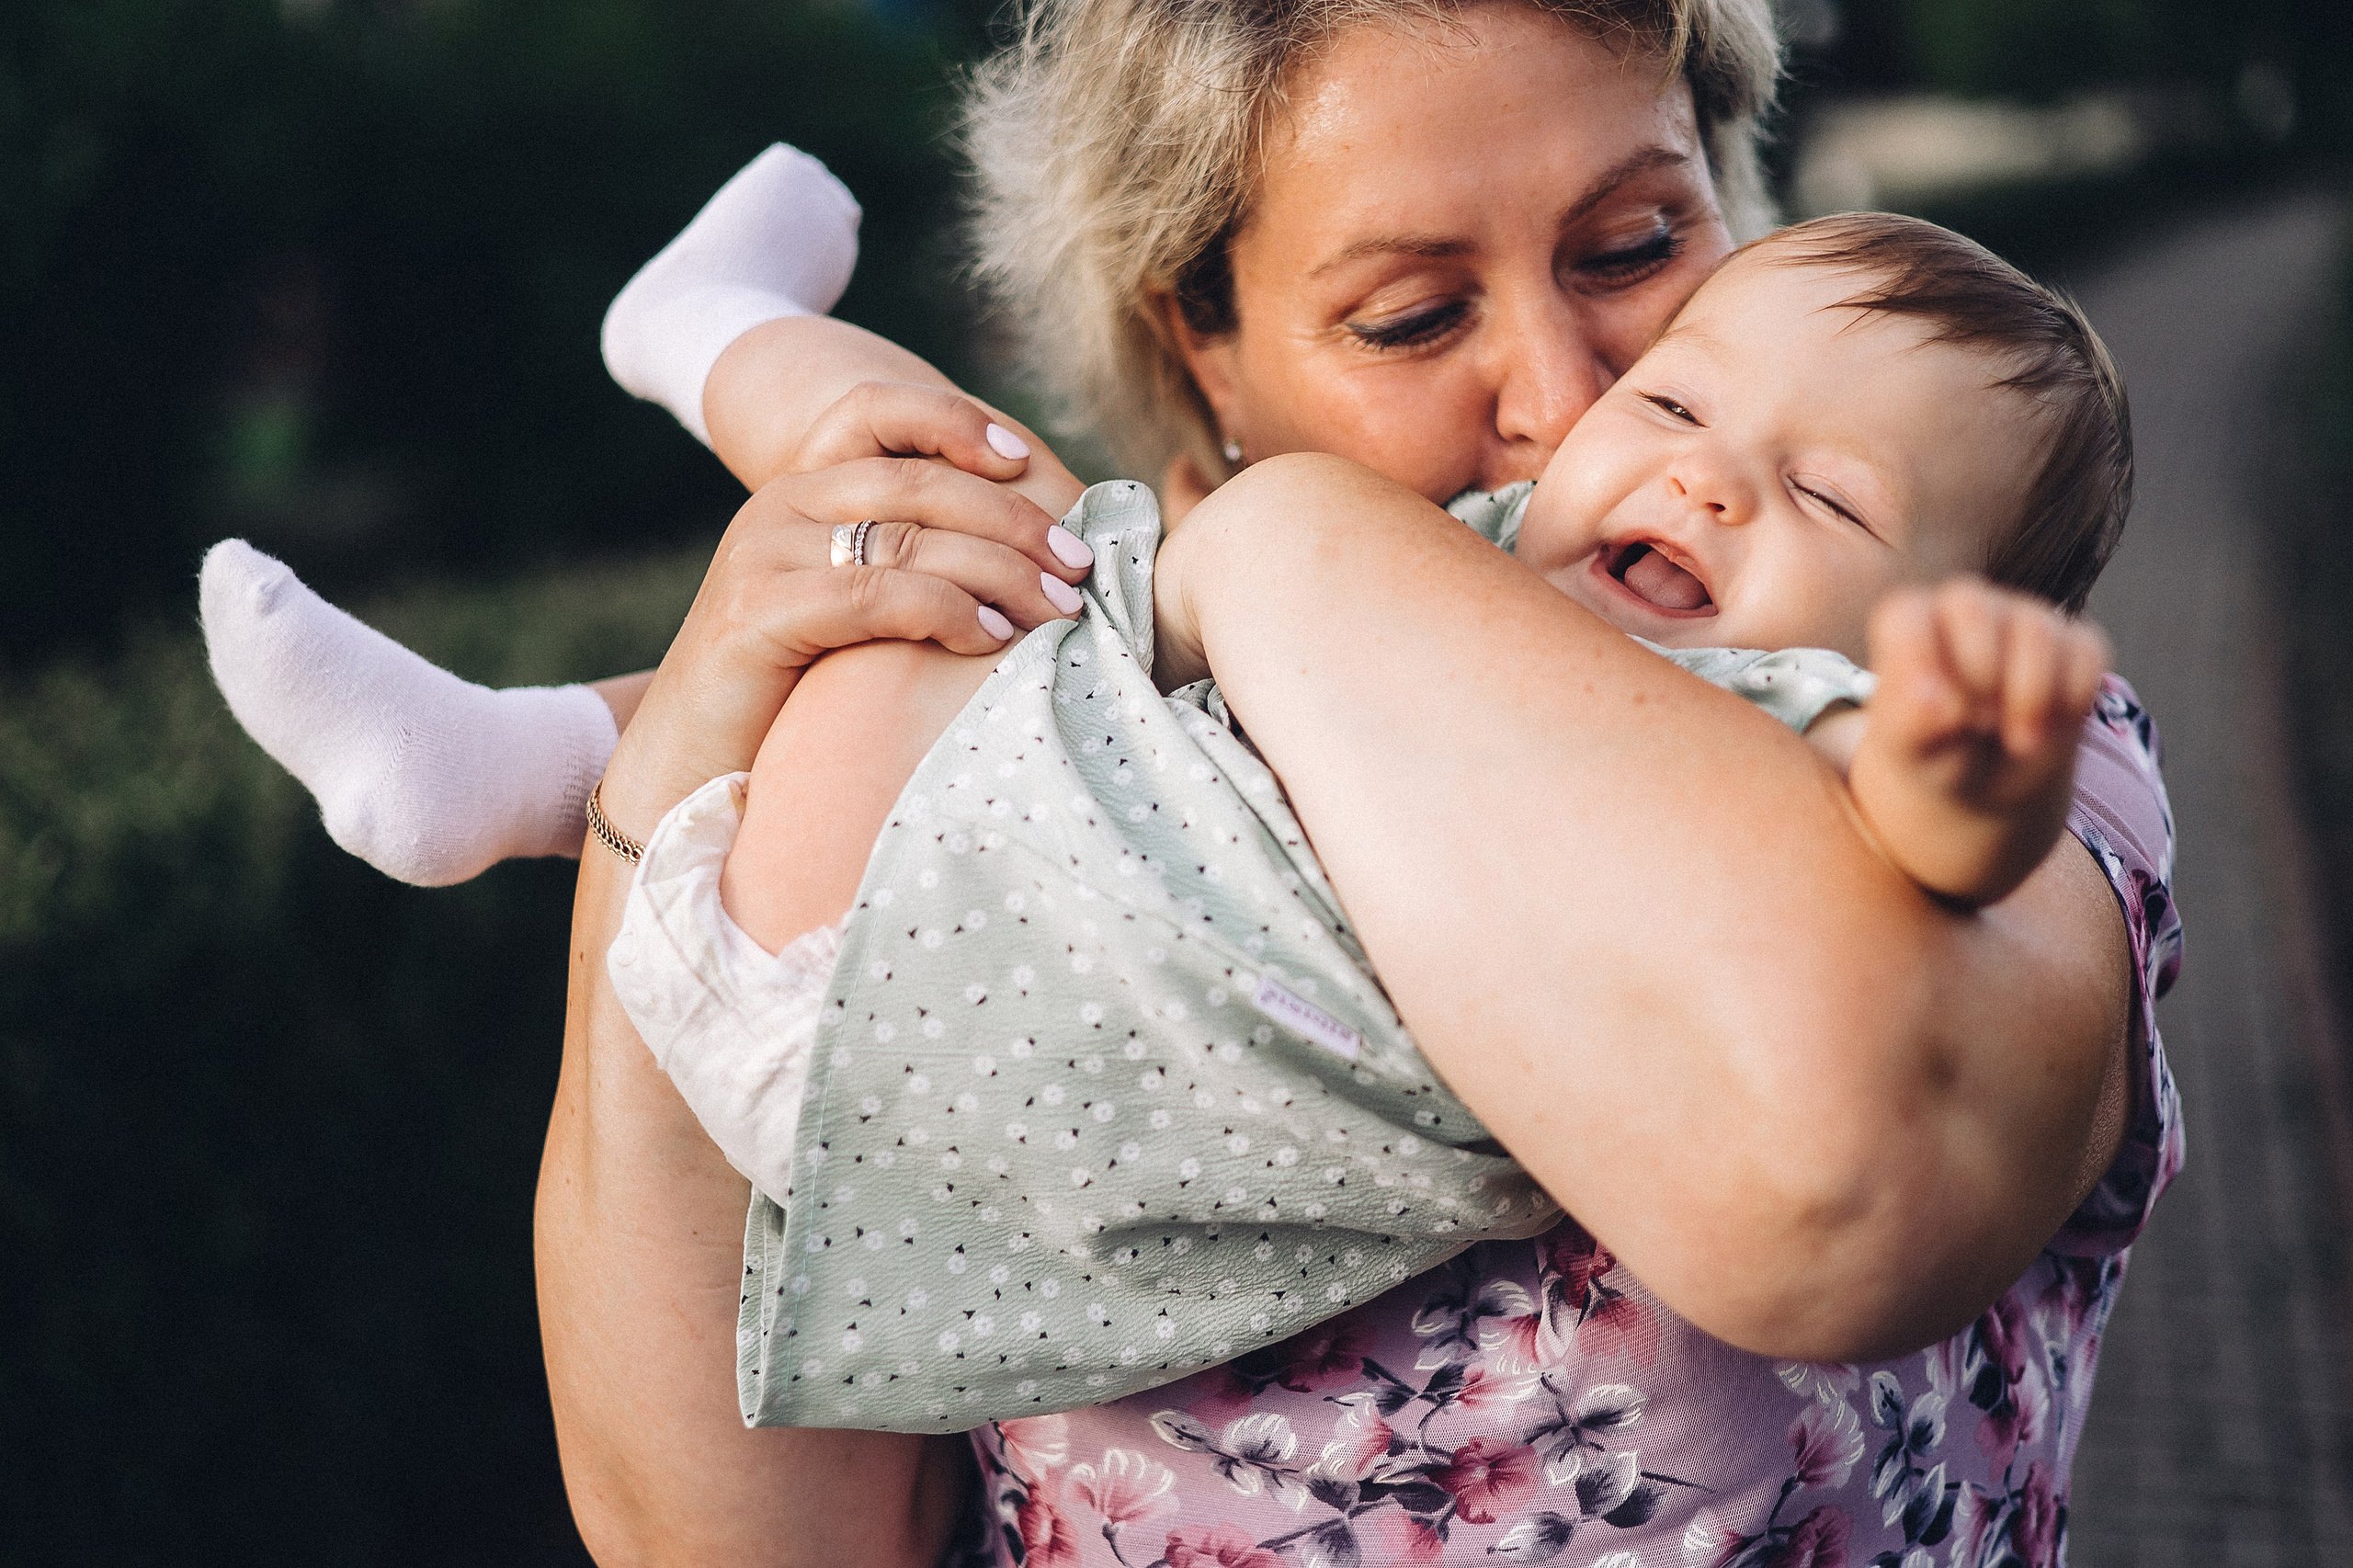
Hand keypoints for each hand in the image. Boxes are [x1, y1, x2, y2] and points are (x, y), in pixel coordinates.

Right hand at [597, 427, 1091, 838]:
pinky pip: (877, 595)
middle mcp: (777, 504)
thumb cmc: (789, 693)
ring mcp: (762, 553)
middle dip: (1014, 521)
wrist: (689, 766)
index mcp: (802, 489)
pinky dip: (948, 611)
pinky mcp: (758, 611)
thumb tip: (1025, 551)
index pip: (875, 410)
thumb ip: (904, 562)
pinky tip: (993, 639)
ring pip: (909, 538)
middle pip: (919, 483)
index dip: (953, 420)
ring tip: (1057, 611)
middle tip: (1078, 566)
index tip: (1024, 459)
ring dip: (1001, 572)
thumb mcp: (848, 607)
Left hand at [1851, 577, 2111, 903]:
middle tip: (1979, 727)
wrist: (1985, 782)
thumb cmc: (1933, 755)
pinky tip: (2050, 727)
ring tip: (2017, 741)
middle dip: (1979, 676)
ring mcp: (2023, 619)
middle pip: (1973, 609)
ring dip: (2030, 697)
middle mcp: (1965, 609)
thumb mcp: (1909, 752)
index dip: (1921, 667)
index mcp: (1910, 624)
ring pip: (2036, 631)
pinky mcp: (2074, 641)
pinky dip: (2073, 701)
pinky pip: (2087, 654)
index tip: (1938, 717)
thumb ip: (1911, 725)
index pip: (1907, 616)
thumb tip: (1937, 703)